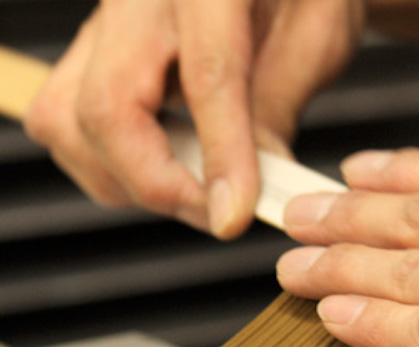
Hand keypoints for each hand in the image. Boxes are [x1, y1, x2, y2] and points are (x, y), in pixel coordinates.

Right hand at [24, 0, 363, 237]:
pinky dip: (106, 162)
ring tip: (192, 192)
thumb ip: (277, 109)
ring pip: (64, 122)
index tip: (235, 215)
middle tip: (218, 213)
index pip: (206, 78)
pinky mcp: (92, 51)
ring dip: (122, 180)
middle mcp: (139, 1)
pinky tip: (163, 168)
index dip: (221, 157)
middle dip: (158, 184)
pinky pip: (65, 120)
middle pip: (107, 108)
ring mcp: (105, 25)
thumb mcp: (316, 38)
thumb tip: (248, 188)